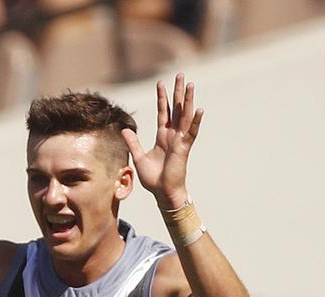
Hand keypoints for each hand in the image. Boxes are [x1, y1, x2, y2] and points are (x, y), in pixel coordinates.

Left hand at [122, 73, 203, 209]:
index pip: (163, 112)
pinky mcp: (184, 148)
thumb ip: (133, 143)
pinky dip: (196, 121)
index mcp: (162, 137)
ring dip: (188, 100)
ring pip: (185, 116)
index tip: (161, 83)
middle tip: (180, 75)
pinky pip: (191, 132)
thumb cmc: (153, 179)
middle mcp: (173, 135)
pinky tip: (200, 109)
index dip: (162, 98)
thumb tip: (124, 129)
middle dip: (177, 92)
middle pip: (176, 109)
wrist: (163, 193)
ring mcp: (180, 141)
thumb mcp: (139, 158)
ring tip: (190, 84)